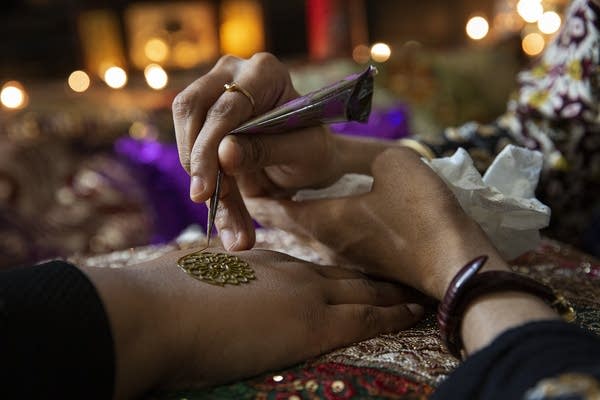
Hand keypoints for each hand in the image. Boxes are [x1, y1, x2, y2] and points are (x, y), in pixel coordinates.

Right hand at [84, 246, 423, 397]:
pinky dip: (394, 315)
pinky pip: (366, 319)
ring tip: (419, 293)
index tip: (355, 272)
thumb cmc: (165, 297)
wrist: (161, 311)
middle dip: (375, 275)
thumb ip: (208, 275)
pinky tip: (415, 313)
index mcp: (263, 264)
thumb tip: (200, 276)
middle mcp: (291, 273)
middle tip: (404, 274)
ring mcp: (305, 296)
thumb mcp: (192, 277)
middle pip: (344, 274)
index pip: (311, 268)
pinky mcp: (312, 325)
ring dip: (393, 294)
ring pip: (364, 292)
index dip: (337, 271)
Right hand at [173, 53, 345, 250]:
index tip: (204, 191)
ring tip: (231, 226)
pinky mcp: (203, 121)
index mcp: (264, 72)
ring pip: (185, 132)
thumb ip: (266, 150)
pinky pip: (190, 151)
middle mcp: (233, 74)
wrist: (310, 159)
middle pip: (190, 109)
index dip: (208, 149)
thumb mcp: (303, 152)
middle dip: (195, 160)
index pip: (224, 107)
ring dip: (199, 180)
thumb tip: (223, 154)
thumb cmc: (314, 150)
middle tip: (205, 202)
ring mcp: (214, 93)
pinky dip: (205, 187)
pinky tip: (227, 221)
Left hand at [245, 148, 506, 299]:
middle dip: (262, 195)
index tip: (239, 161)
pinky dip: (311, 219)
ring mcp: (340, 256)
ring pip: (299, 231)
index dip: (249, 183)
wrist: (455, 264)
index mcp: (319, 219)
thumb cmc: (421, 213)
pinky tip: (323, 205)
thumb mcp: (389, 164)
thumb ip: (354, 151)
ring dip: (287, 209)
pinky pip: (321, 238)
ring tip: (284, 180)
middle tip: (256, 166)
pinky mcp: (360, 261)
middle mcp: (320, 242)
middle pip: (278, 221)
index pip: (265, 204)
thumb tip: (330, 142)